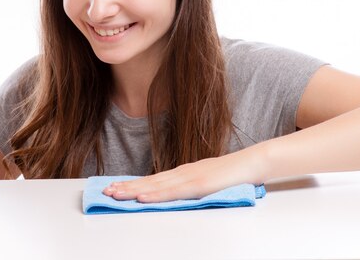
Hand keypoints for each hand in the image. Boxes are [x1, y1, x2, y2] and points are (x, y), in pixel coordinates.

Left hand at [102, 148, 261, 202]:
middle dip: (126, 187)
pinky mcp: (199, 184)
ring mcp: (190, 177)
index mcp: (184, 172)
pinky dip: (156, 195)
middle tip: (106, 191)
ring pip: (156, 186)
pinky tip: (143, 197)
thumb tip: (176, 196)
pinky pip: (174, 192)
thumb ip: (191, 188)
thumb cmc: (233, 174)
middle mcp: (183, 172)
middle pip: (150, 181)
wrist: (253, 163)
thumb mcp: (207, 182)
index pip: (153, 179)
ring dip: (134, 191)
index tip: (115, 187)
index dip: (133, 184)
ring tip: (115, 194)